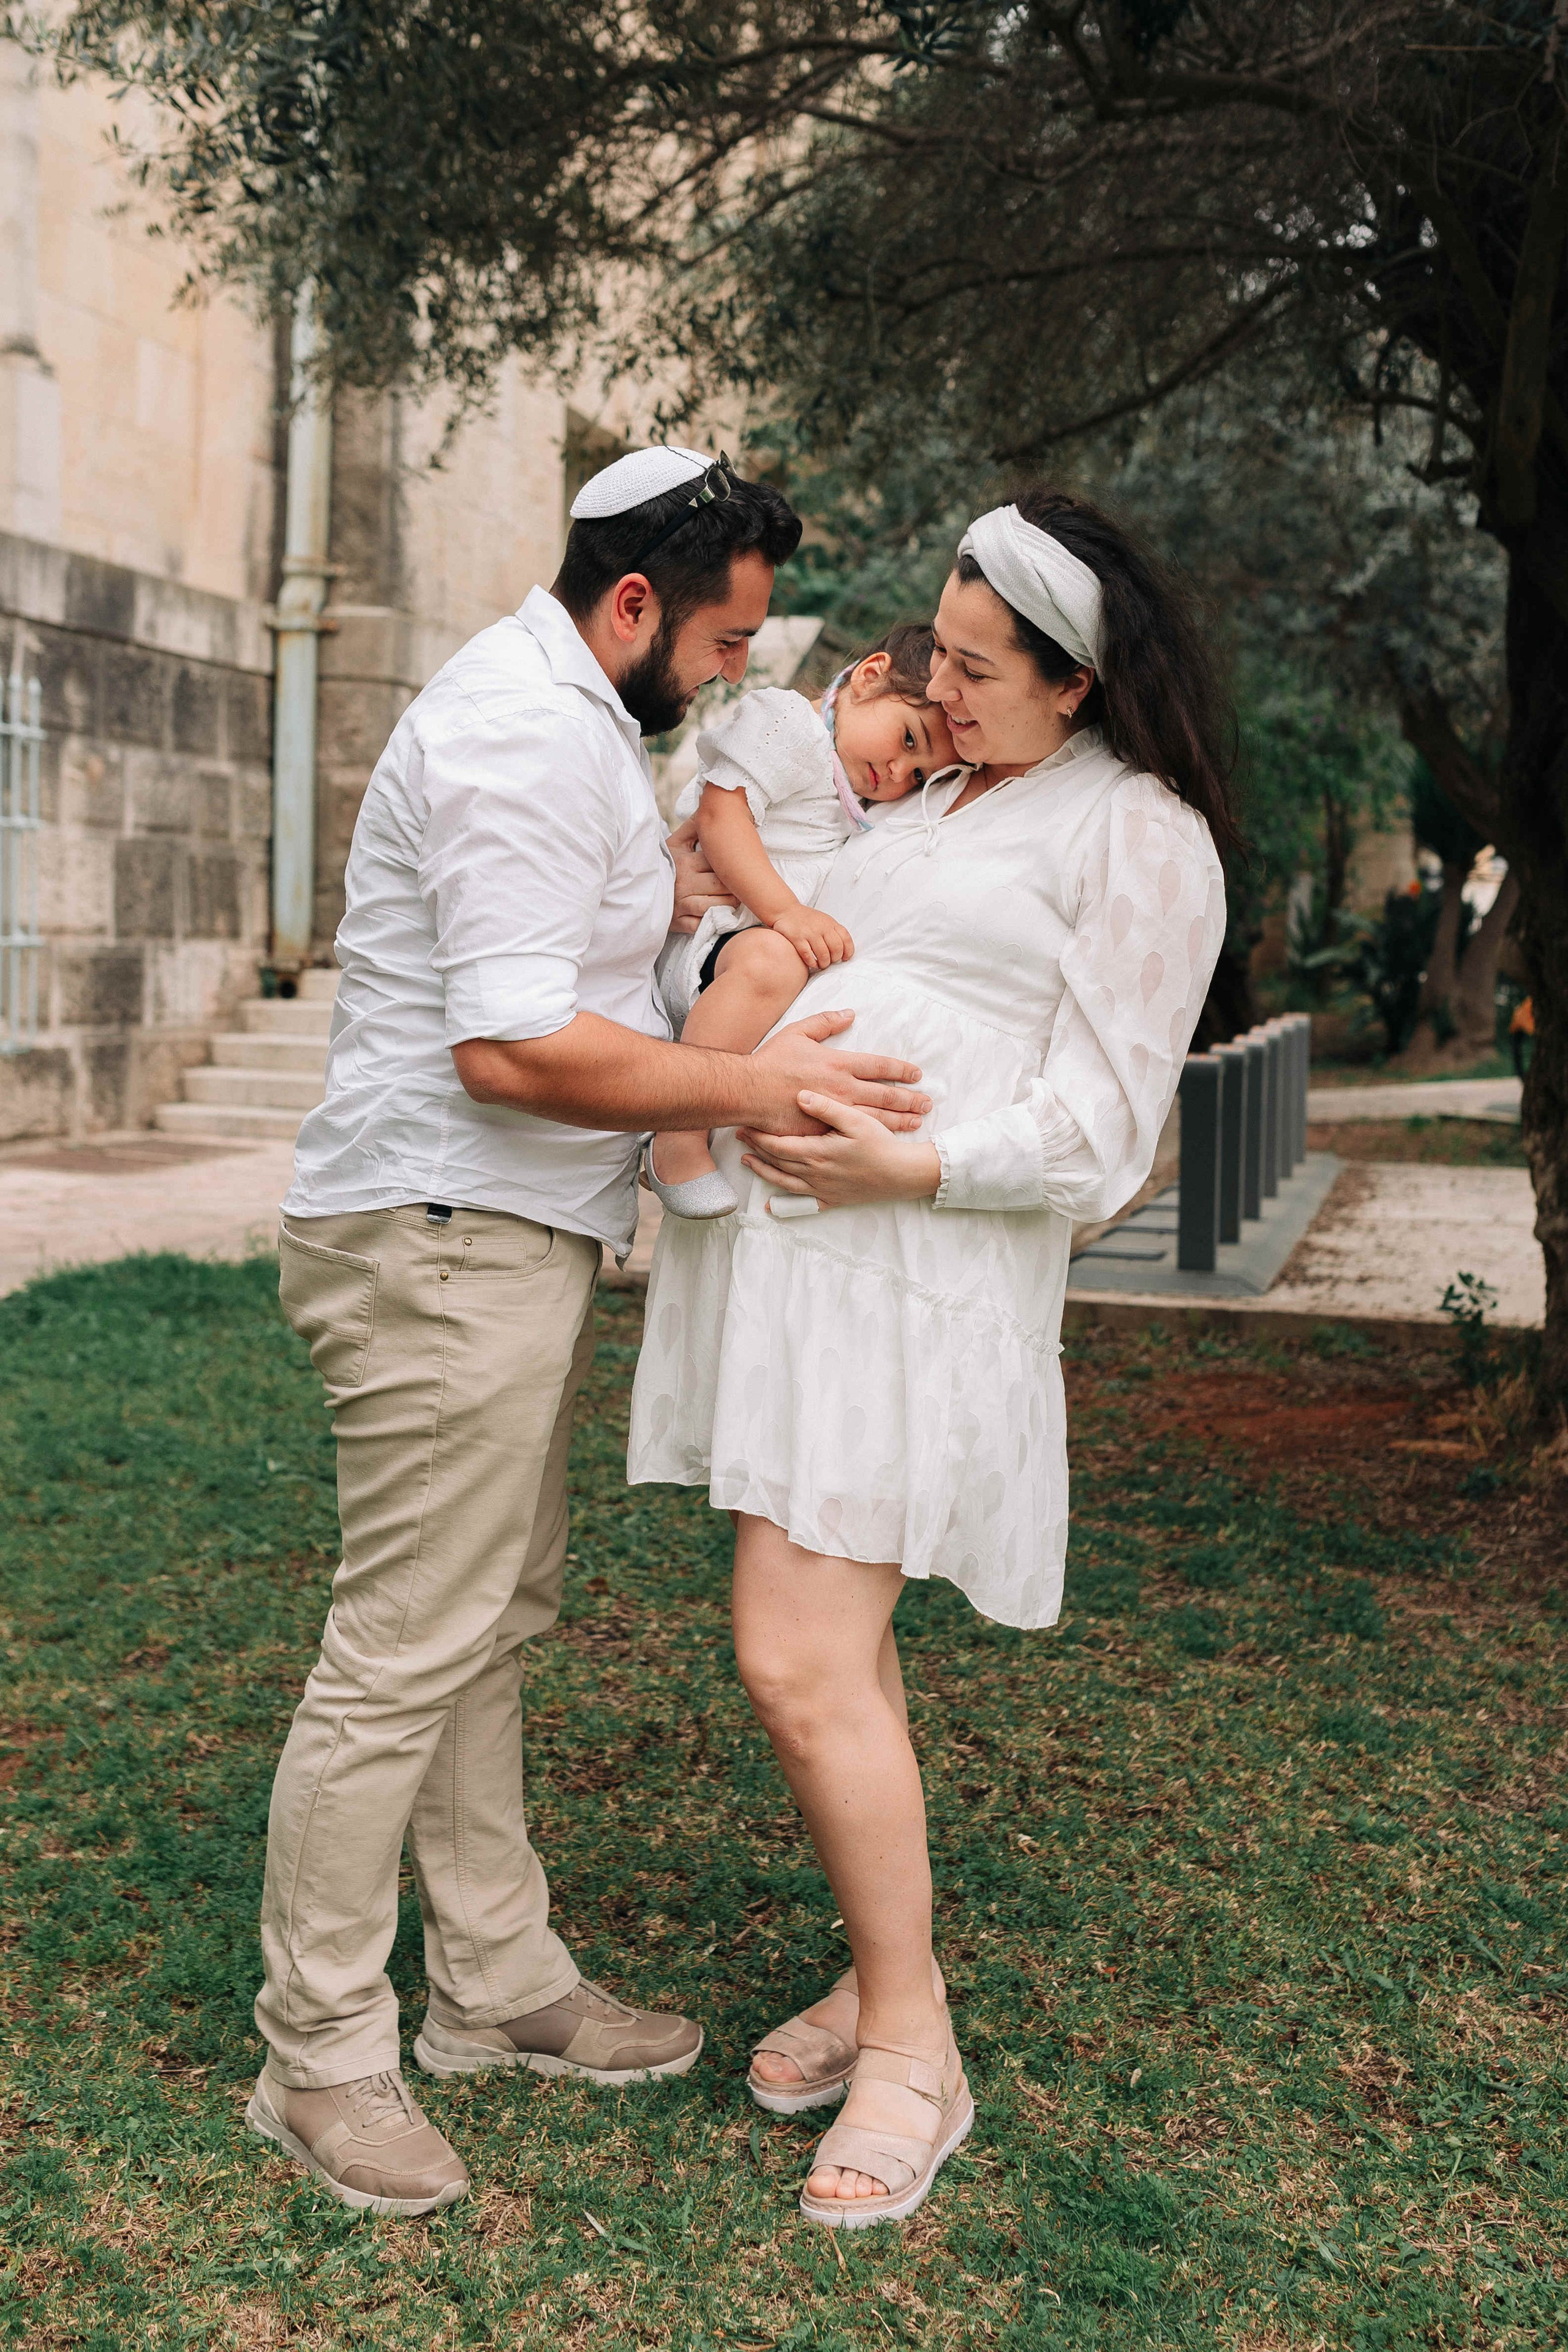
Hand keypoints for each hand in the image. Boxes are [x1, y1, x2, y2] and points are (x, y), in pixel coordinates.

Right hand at [668, 814, 736, 932]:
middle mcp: (681, 882)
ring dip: (731, 903)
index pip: (716, 860)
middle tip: (746, 884)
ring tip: (737, 898)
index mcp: (682, 860)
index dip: (732, 863)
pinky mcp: (678, 923)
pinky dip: (716, 921)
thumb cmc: (665, 865)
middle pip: (721, 883)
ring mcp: (679, 904)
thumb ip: (694, 825)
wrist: (639, 891)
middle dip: (736, 885)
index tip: (743, 863)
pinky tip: (724, 915)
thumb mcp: (674, 843)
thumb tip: (711, 805)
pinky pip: (703, 924)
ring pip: (717, 905)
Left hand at [739, 1092, 942, 1206]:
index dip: (758, 1135)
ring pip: (783, 1182)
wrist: (901, 1175)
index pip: (778, 1145)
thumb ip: (827, 1108)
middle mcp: (814, 1174)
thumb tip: (800, 1096)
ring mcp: (821, 1190)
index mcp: (817, 1153)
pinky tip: (772, 1205)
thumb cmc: (880, 1145)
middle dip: (756, 1148)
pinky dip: (783, 1203)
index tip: (744, 1124)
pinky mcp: (830, 1199)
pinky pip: (801, 1203)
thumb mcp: (857, 1120)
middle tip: (740, 1137)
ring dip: (763, 1171)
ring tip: (748, 1161)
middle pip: (776, 1161)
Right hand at [749, 1012, 928, 1135]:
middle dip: (909, 1099)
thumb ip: (826, 1022)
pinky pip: (853, 1135)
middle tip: (927, 1102)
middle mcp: (842, 1089)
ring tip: (917, 1121)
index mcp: (838, 1063)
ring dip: (900, 1119)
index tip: (916, 1074)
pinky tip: (886, 1140)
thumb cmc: (770, 1061)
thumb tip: (850, 1014)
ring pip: (875, 1118)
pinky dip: (873, 1137)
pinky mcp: (822, 1132)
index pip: (880, 1066)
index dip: (901, 1070)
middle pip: (885, 1095)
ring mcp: (834, 1113)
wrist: (747, 1091)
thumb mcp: (798, 1032)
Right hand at [770, 903, 853, 971]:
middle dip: (834, 959)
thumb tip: (844, 950)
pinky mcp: (797, 938)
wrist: (786, 910)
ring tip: (820, 964)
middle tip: (829, 962)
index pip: (846, 938)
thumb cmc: (806, 919)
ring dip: (823, 963)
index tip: (844, 958)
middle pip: (836, 948)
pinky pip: (808, 955)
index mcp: (830, 923)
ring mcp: (809, 932)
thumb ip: (833, 931)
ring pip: (823, 954)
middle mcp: (822, 927)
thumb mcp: (824, 920)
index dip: (848, 951)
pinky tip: (811, 963)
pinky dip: (811, 963)